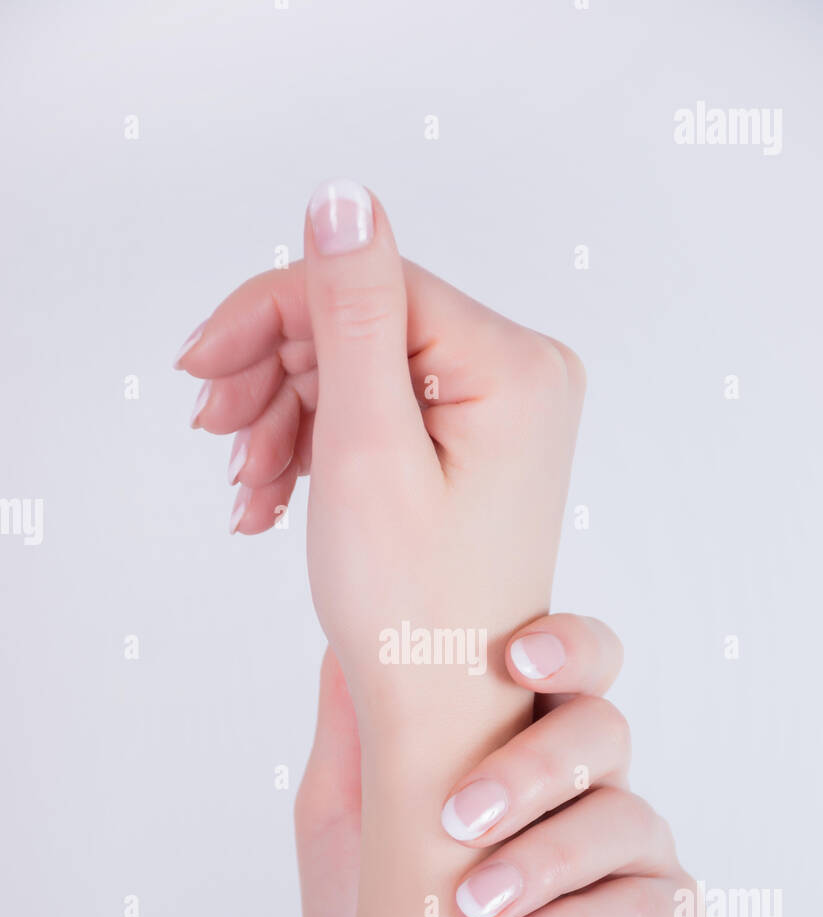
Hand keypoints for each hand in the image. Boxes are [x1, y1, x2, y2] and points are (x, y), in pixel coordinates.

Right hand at [174, 180, 583, 733]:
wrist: (442, 715)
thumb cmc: (412, 610)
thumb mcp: (368, 448)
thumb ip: (352, 312)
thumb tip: (340, 194)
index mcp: (516, 366)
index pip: (371, 282)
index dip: (272, 314)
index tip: (199, 371)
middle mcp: (523, 377)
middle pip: (365, 323)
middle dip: (275, 379)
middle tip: (217, 439)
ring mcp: (503, 415)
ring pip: (362, 371)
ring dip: (286, 420)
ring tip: (244, 490)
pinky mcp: (475, 448)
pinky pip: (382, 414)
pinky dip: (318, 448)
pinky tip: (270, 495)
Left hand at [295, 616, 699, 916]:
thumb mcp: (346, 831)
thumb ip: (356, 738)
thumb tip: (342, 642)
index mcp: (530, 748)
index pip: (576, 669)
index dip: (567, 648)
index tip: (518, 661)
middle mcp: (592, 791)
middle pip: (603, 731)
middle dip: (534, 767)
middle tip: (461, 818)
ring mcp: (634, 861)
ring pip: (625, 818)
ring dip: (543, 859)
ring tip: (472, 908)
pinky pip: (648, 907)